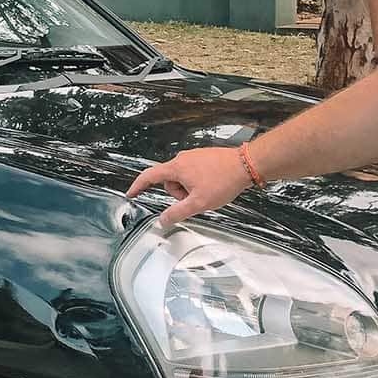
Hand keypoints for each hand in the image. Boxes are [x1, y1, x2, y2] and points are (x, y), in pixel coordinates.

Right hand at [126, 147, 250, 225]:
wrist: (246, 164)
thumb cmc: (224, 181)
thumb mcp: (198, 203)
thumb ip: (177, 213)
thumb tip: (162, 220)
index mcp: (176, 168)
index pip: (149, 176)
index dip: (138, 186)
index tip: (131, 193)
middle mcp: (182, 158)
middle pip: (169, 181)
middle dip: (179, 194)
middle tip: (196, 199)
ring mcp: (194, 156)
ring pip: (182, 178)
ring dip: (190, 189)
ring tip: (207, 192)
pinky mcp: (204, 157)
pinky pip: (193, 172)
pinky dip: (198, 182)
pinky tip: (212, 185)